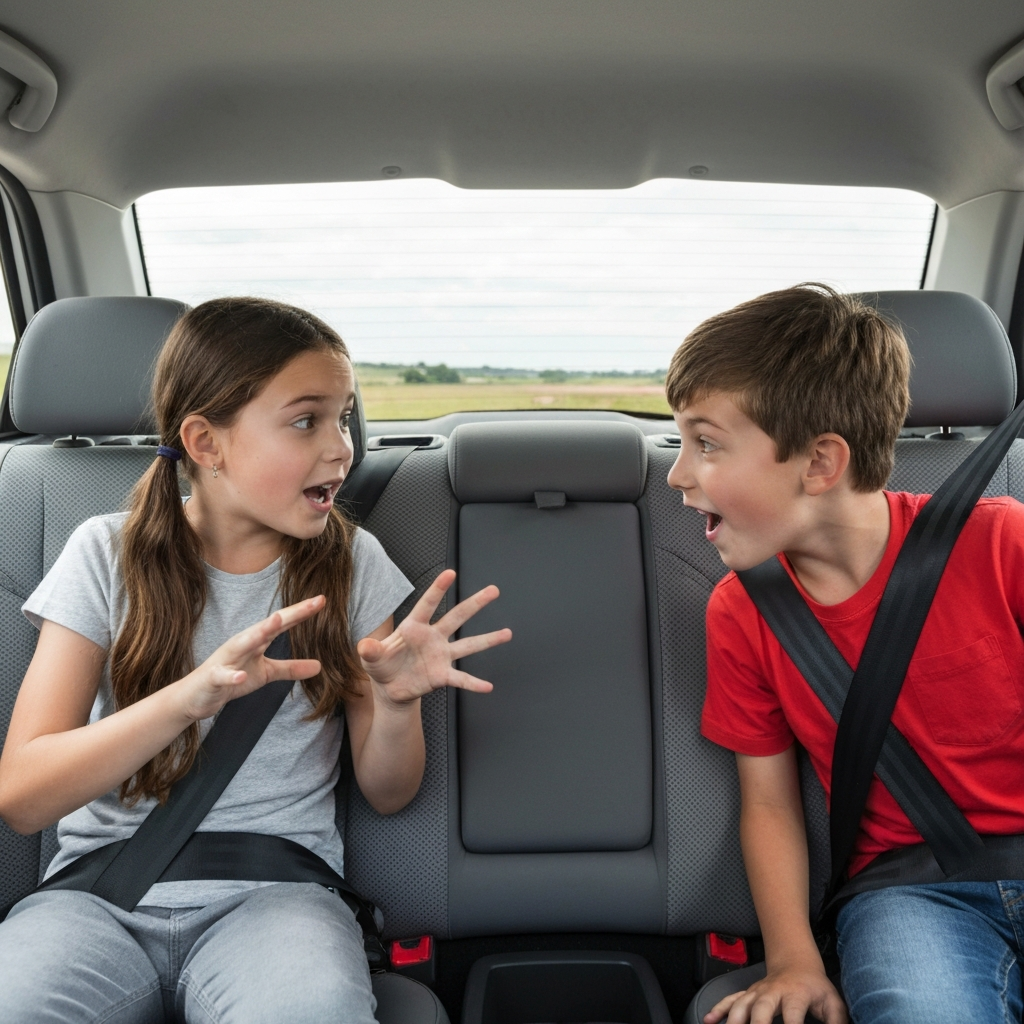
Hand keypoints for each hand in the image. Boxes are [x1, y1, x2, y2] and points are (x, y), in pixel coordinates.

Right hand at [175, 596, 325, 721]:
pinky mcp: (213, 678)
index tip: (322, 599)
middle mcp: (242, 643)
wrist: (196, 696)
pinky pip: (223, 676)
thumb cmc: (232, 678)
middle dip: (289, 614)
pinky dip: (232, 676)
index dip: (302, 612)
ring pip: (243, 643)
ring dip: (258, 632)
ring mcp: (226, 660)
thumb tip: (320, 666)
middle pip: (268, 626)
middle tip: (312, 603)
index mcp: (255, 640)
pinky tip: (241, 677)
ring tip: (276, 621)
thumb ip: (290, 668)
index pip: (282, 623)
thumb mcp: (266, 673)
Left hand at [356, 569, 510, 703]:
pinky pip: (461, 678)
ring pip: (468, 644)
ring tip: (506, 633)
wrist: (390, 689)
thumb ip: (370, 650)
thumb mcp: (370, 657)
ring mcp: (441, 655)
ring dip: (488, 639)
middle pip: (457, 617)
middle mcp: (433, 637)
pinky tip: (487, 686)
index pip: (427, 604)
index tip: (450, 573)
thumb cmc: (381, 665)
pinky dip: (473, 683)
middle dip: (475, 603)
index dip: (438, 589)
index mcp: (414, 627)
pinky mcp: (443, 675)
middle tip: (493, 591)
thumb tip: (365, 646)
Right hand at [705, 961, 845, 1023]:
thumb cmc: (815, 987)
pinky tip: (709, 1020)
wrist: (796, 961)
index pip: (793, 1016)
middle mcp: (772, 992)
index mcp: (795, 994)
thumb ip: (836, 1023)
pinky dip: (718, 1010)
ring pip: (740, 1006)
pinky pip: (730, 1001)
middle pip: (760, 1010)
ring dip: (733, 1020)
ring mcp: (757, 992)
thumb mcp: (833, 1004)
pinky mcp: (748, 994)